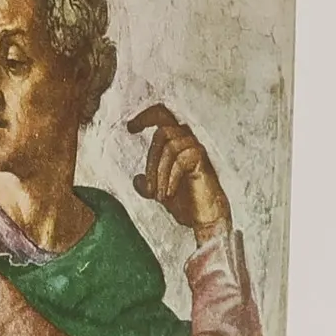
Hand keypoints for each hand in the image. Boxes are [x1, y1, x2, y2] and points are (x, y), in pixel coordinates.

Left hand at [127, 104, 231, 243]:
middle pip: (162, 132)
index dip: (146, 117)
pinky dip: (169, 178)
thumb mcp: (161, 193)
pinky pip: (180, 160)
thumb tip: (137, 179)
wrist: (205, 219)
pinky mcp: (202, 159)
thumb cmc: (188, 204)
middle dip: (151, 161)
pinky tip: (168, 195)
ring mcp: (196, 148)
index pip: (162, 116)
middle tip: (149, 188)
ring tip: (160, 196)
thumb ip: (149, 184)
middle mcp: (188, 141)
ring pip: (170, 147)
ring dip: (159, 174)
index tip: (130, 127)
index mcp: (178, 143)